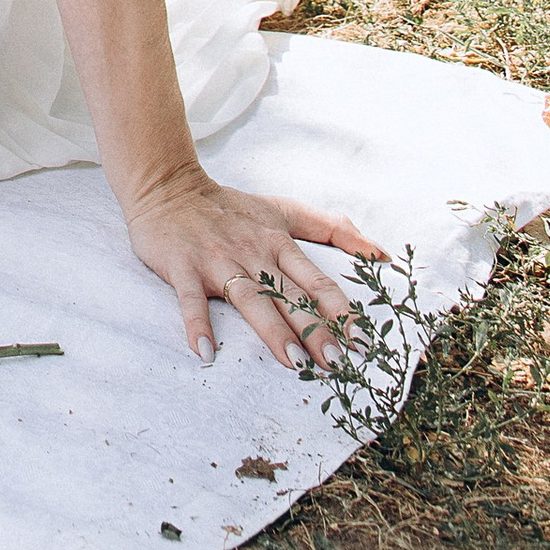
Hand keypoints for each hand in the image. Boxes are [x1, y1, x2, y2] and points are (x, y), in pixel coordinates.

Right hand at [124, 161, 388, 369]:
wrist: (167, 186)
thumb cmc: (231, 207)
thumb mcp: (284, 210)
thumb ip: (332, 228)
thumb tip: (381, 254)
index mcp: (278, 243)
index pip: (316, 281)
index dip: (341, 310)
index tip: (362, 341)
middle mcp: (252, 253)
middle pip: (288, 295)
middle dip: (314, 329)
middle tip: (336, 362)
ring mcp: (217, 261)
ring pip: (250, 298)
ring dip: (271, 330)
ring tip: (292, 363)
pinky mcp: (183, 266)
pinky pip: (191, 299)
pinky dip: (197, 324)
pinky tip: (204, 352)